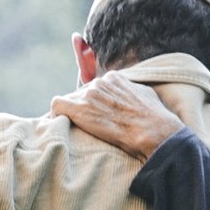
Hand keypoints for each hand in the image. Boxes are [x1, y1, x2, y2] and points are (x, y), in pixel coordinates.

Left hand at [51, 72, 184, 159]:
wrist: (151, 131)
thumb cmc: (154, 117)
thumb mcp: (145, 94)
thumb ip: (131, 90)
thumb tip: (130, 93)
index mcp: (114, 78)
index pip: (96, 88)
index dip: (96, 103)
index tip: (99, 115)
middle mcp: (99, 83)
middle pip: (82, 94)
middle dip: (85, 108)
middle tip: (92, 126)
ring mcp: (88, 95)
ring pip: (70, 101)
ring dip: (73, 114)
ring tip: (80, 129)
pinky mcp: (78, 108)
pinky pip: (57, 106)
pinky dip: (55, 115)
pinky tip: (59, 124)